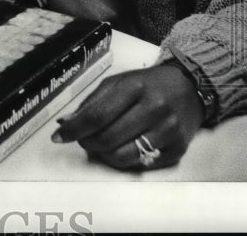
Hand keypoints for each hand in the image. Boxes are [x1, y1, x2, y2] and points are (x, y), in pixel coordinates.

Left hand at [51, 63, 204, 170]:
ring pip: (122, 156)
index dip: (74, 129)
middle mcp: (154, 108)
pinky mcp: (177, 148)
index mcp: (134, 87)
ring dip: (103, 154)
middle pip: (107, 138)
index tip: (58, 137)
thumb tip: (65, 124)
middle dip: (87, 142)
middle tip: (84, 139)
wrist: (189, 88)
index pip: (97, 115)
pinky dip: (123, 160)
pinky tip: (122, 147)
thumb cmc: (148, 84)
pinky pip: (140, 164)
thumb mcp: (118, 83)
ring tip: (101, 145)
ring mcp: (168, 130)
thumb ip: (91, 103)